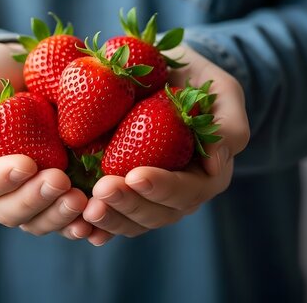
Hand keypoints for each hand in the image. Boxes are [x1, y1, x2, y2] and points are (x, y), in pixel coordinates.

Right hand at [0, 42, 91, 238]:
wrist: (22, 69)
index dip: (0, 180)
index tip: (26, 163)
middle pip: (9, 211)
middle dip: (35, 199)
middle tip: (60, 180)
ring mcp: (27, 194)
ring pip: (38, 221)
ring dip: (59, 215)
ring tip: (81, 200)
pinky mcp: (56, 193)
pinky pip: (65, 218)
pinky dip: (80, 223)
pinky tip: (95, 222)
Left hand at [82, 45, 249, 244]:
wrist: (168, 79)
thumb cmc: (200, 85)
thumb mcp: (224, 94)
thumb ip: (229, 126)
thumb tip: (215, 165)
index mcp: (206, 176)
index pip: (186, 191)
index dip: (161, 187)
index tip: (135, 175)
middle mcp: (179, 195)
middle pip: (156, 213)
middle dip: (129, 205)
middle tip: (101, 191)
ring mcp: (150, 198)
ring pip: (132, 222)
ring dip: (109, 218)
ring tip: (86, 208)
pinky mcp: (125, 195)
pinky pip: (112, 217)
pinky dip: (95, 225)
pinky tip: (77, 226)